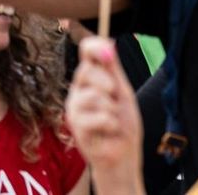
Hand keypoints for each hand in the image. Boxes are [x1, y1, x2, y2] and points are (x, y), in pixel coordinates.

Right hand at [65, 37, 143, 193]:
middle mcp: (77, 89)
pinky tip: (108, 132)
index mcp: (89, 79)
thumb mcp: (123, 92)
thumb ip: (114, 69)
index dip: (95, 45)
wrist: (123, 155)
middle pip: (87, 70)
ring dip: (113, 111)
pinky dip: (112, 126)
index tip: (108, 49)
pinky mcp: (75, 125)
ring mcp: (74, 107)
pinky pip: (100, 116)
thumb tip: (110, 42)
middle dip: (109, 85)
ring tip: (112, 122)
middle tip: (115, 100)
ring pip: (95, 96)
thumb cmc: (123, 125)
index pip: (86, 52)